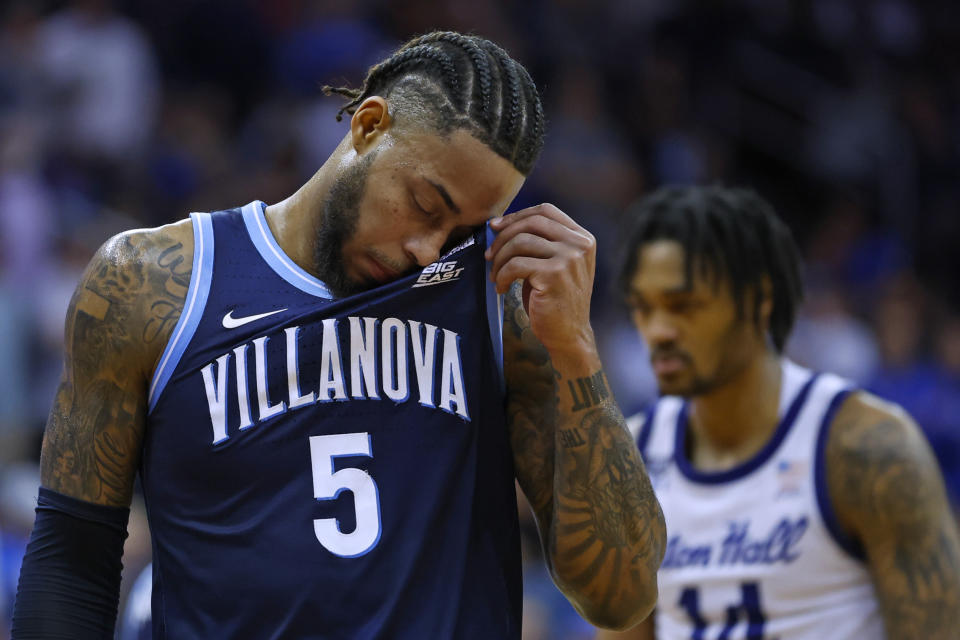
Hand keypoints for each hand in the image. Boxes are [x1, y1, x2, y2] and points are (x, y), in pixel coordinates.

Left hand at [486, 203, 596, 358]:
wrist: (569, 335)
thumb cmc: (555, 299)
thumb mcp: (555, 264)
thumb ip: (540, 242)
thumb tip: (499, 224)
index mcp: (582, 238)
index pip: (546, 211)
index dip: (517, 215)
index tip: (496, 227)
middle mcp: (579, 244)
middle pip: (532, 222)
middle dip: (504, 235)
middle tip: (489, 254)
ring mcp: (569, 258)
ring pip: (520, 242)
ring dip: (500, 259)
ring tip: (495, 276)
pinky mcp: (554, 275)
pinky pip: (516, 264)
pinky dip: (502, 275)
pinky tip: (502, 288)